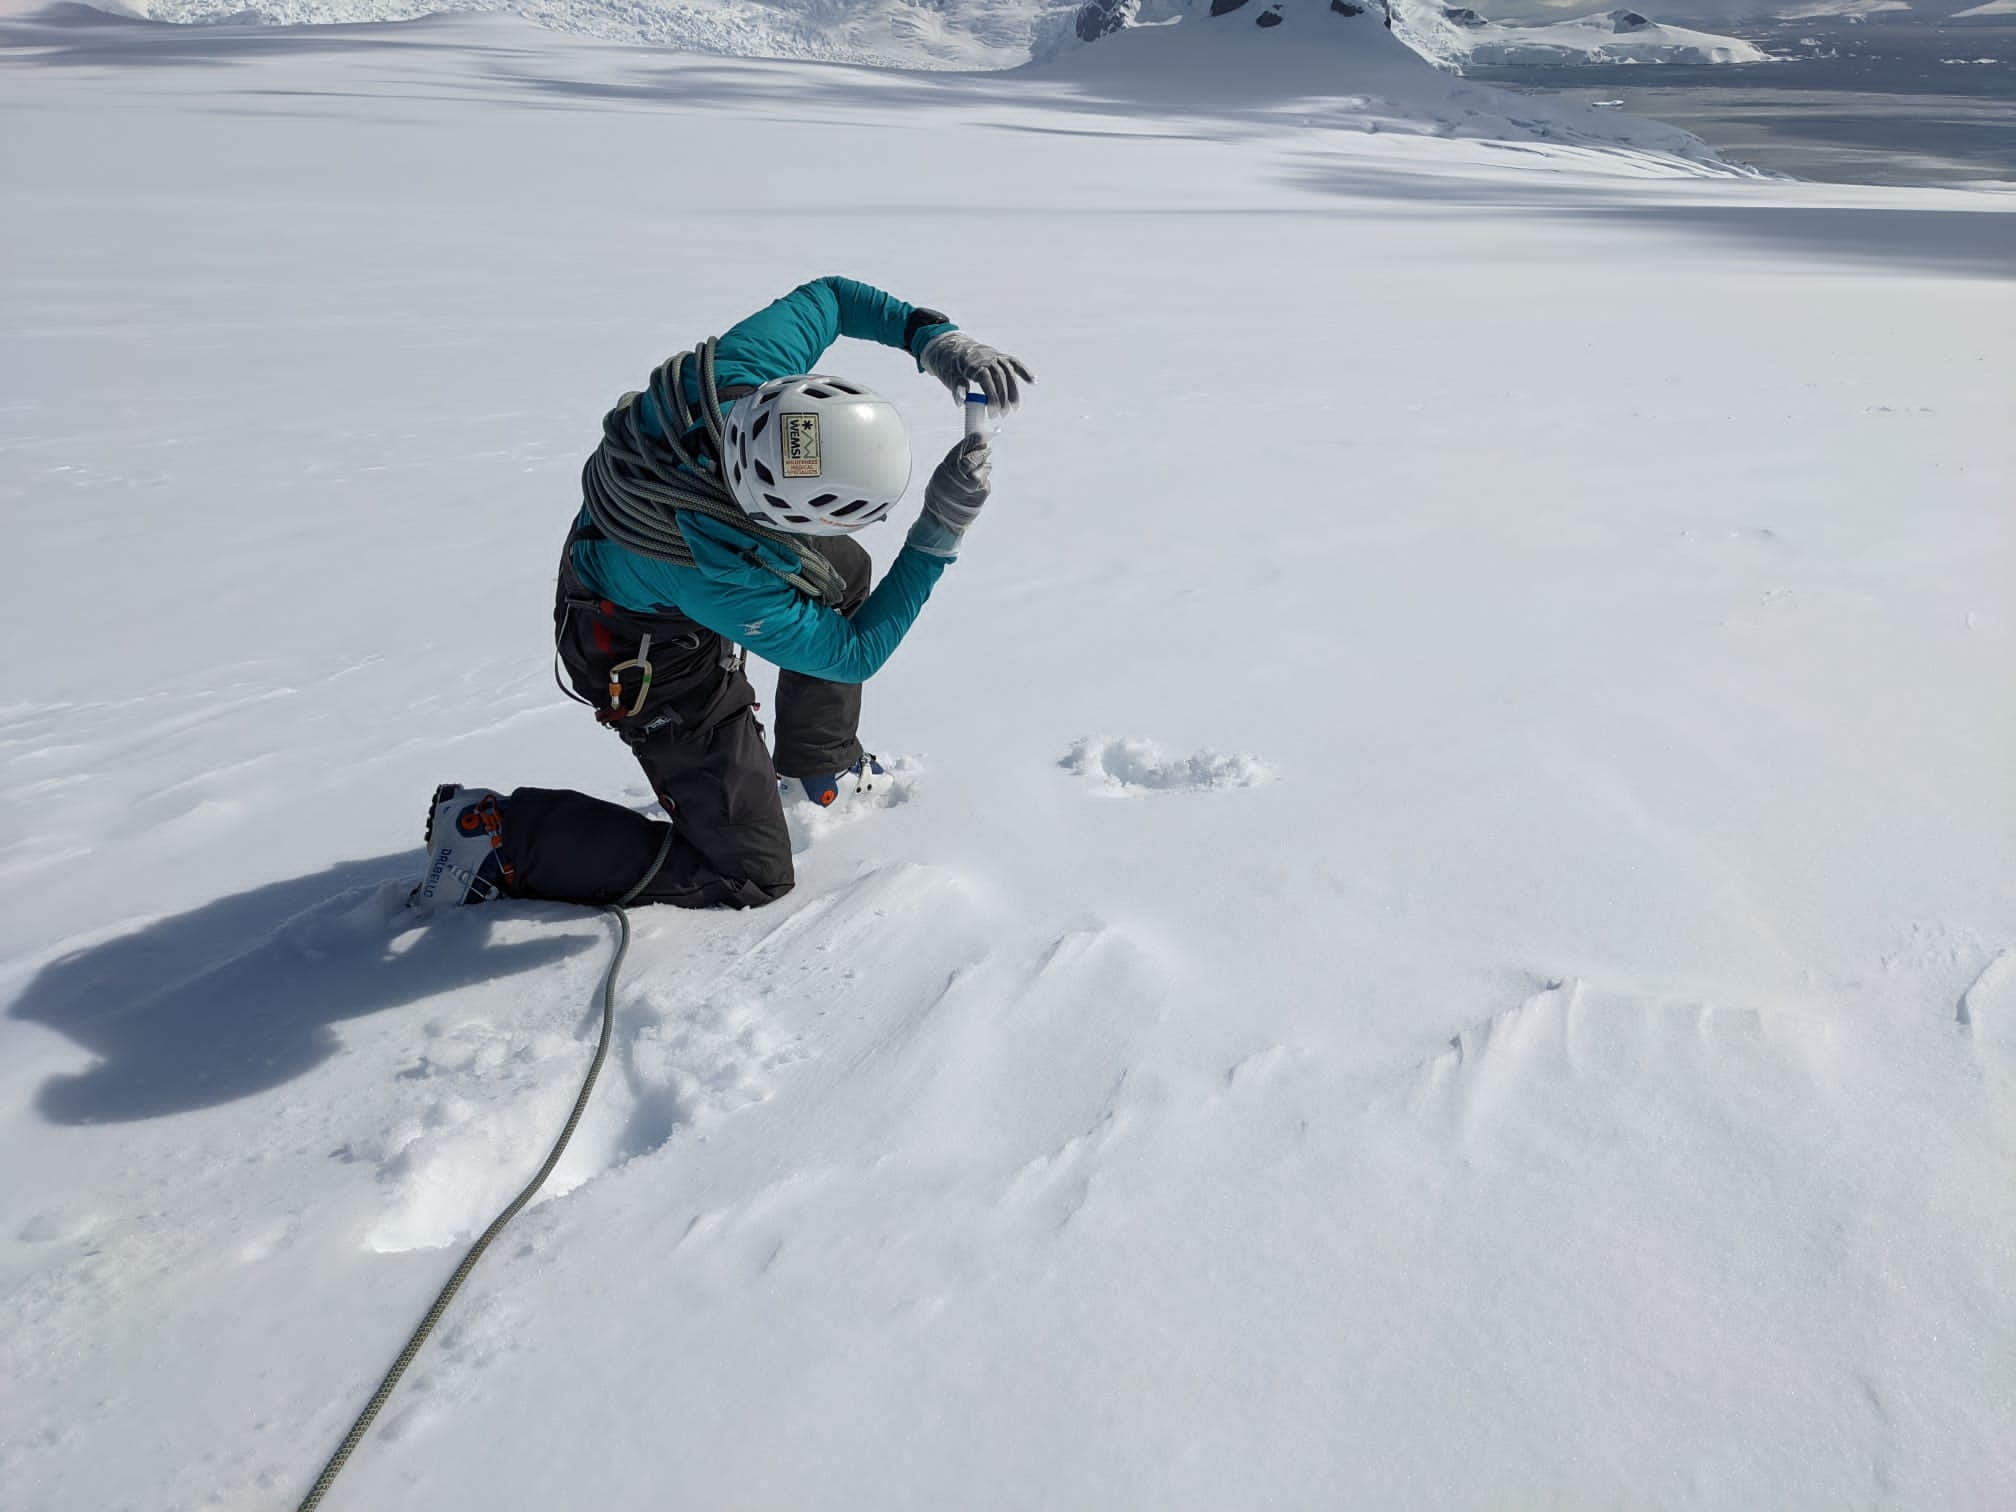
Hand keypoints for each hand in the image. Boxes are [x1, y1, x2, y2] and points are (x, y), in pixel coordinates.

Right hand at [907, 433, 992, 557]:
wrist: (941, 520)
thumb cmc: (940, 496)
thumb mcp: (941, 474)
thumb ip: (955, 461)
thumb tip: (972, 446)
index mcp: (947, 468)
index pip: (964, 448)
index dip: (974, 440)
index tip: (980, 435)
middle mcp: (961, 475)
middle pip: (977, 455)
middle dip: (982, 450)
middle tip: (985, 448)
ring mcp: (973, 484)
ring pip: (985, 467)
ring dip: (983, 467)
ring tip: (974, 475)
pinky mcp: (982, 493)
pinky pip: (986, 481)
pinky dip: (983, 481)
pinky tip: (974, 487)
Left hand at [919, 330, 1034, 411]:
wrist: (949, 345)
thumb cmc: (948, 364)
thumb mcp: (949, 376)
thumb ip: (957, 388)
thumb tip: (961, 402)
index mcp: (973, 363)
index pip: (987, 381)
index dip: (992, 397)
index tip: (994, 413)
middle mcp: (986, 357)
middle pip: (1000, 378)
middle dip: (1004, 397)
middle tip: (1004, 415)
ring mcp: (994, 355)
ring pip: (1009, 372)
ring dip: (1014, 390)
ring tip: (1015, 408)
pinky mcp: (999, 355)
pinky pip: (1013, 363)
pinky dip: (1024, 371)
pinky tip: (1033, 382)